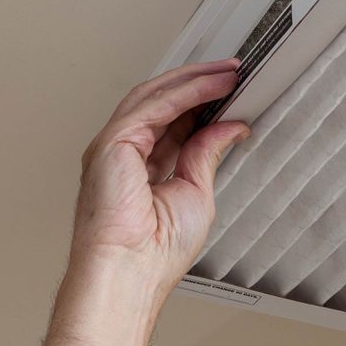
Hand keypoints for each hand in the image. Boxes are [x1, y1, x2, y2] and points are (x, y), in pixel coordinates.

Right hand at [69, 59, 250, 291]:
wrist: (131, 272)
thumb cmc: (155, 253)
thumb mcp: (196, 193)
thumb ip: (207, 154)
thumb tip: (229, 127)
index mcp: (141, 169)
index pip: (173, 123)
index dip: (201, 104)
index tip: (230, 92)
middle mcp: (123, 154)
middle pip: (162, 103)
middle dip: (199, 84)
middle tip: (233, 72)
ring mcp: (114, 146)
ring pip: (155, 96)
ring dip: (194, 80)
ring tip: (228, 73)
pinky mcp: (112, 142)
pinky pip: (153, 105)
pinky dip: (185, 92)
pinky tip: (211, 86)